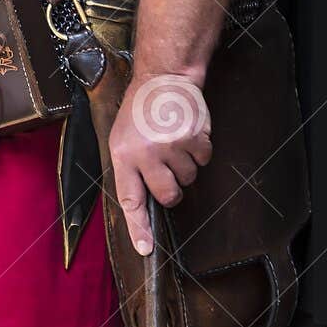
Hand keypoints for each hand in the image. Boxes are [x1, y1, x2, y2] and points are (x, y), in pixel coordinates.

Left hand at [108, 73, 211, 255]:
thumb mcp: (122, 138)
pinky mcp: (194, 137)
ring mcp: (171, 146)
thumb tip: (142, 207)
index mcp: (124, 156)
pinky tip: (187, 132)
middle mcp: (146, 153)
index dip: (139, 229)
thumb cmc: (140, 110)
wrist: (163, 77)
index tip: (146, 250)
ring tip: (173, 139)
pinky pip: (204, 160)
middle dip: (172, 187)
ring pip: (189, 178)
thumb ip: (131, 170)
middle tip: (166, 165)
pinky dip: (200, 150)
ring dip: (185, 164)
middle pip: (169, 196)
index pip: (131, 201)